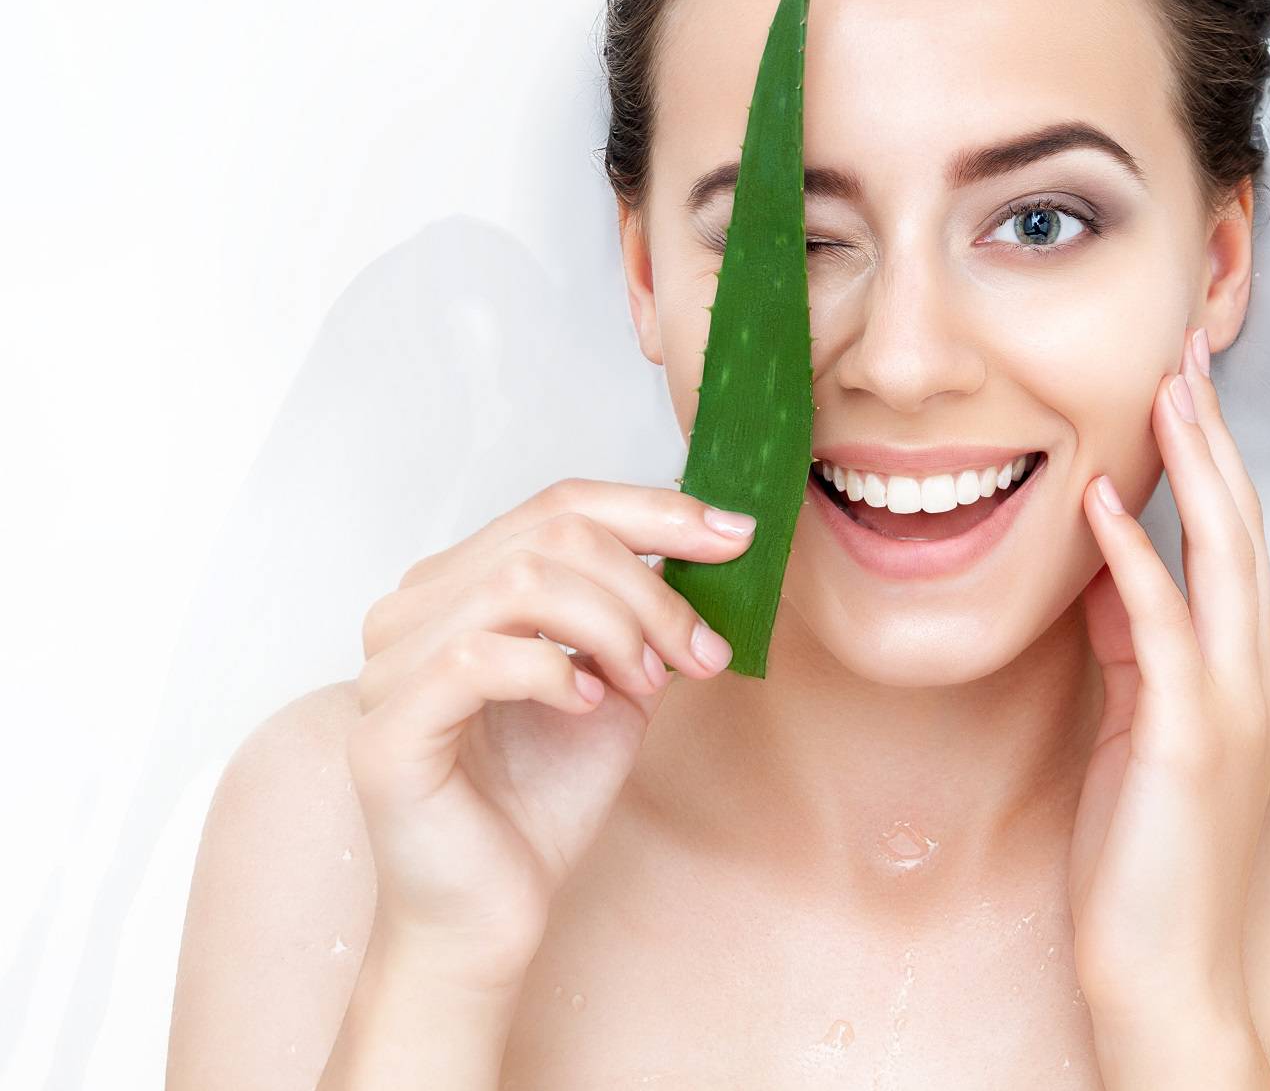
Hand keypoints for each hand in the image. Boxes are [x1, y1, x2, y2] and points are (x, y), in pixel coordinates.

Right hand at [348, 477, 754, 987]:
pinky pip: (475, 655)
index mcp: (461, 583)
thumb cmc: (543, 799)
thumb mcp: (619, 683)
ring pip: (520, 583)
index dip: (657, 511)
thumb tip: (713, 545)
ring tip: (646, 685)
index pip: (561, 504)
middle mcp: (412, 609)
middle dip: (650, 588)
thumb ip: (645, 614)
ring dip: (614, 629)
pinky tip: (587, 704)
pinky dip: (552, 671)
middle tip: (697, 653)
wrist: (495, 912)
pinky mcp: (386, 730)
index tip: (737, 539)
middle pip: (553, 535)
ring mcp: (388, 666)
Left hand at [1067, 325, 1269, 1019]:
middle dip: (1213, 433)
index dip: (1209, 458)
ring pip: (1223, 557)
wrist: (1167, 972)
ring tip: (1167, 388)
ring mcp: (1230, 706)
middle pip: (1240, 525)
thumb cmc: (1147, 860)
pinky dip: (1134, 558)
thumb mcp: (1135, 727)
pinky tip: (1101, 503)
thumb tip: (1108, 569)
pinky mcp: (1188, 740)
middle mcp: (1252, 677)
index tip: (1183, 386)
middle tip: (1186, 351)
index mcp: (1239, 673)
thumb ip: (1134, 646)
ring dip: (1192, 466)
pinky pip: (1165, 628)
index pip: (1232, 540)